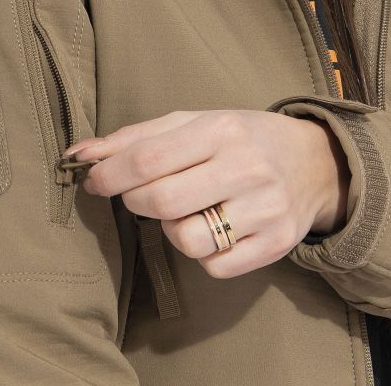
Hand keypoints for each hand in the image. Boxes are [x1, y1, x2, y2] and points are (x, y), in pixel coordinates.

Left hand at [62, 109, 350, 277]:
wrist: (314, 162)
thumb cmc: (238, 138)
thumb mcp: (192, 123)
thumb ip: (134, 138)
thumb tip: (77, 154)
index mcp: (221, 130)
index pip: (149, 159)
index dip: (110, 175)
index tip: (94, 180)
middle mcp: (247, 168)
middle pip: (163, 202)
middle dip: (135, 202)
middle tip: (137, 195)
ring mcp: (266, 210)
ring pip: (187, 240)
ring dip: (170, 229)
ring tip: (184, 209)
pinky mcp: (277, 244)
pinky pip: (215, 267)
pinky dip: (202, 253)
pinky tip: (212, 228)